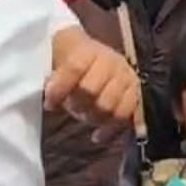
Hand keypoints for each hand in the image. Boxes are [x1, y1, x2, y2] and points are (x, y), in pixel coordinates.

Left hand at [45, 26, 138, 142]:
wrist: (93, 56)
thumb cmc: (72, 60)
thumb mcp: (57, 59)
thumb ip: (52, 75)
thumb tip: (50, 97)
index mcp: (89, 49)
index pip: (75, 67)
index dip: (60, 88)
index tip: (49, 103)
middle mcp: (112, 62)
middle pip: (92, 90)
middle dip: (77, 105)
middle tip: (70, 108)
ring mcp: (126, 78)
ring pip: (110, 107)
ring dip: (93, 117)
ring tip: (84, 116)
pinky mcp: (136, 94)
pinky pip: (126, 117)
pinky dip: (110, 130)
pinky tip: (97, 136)